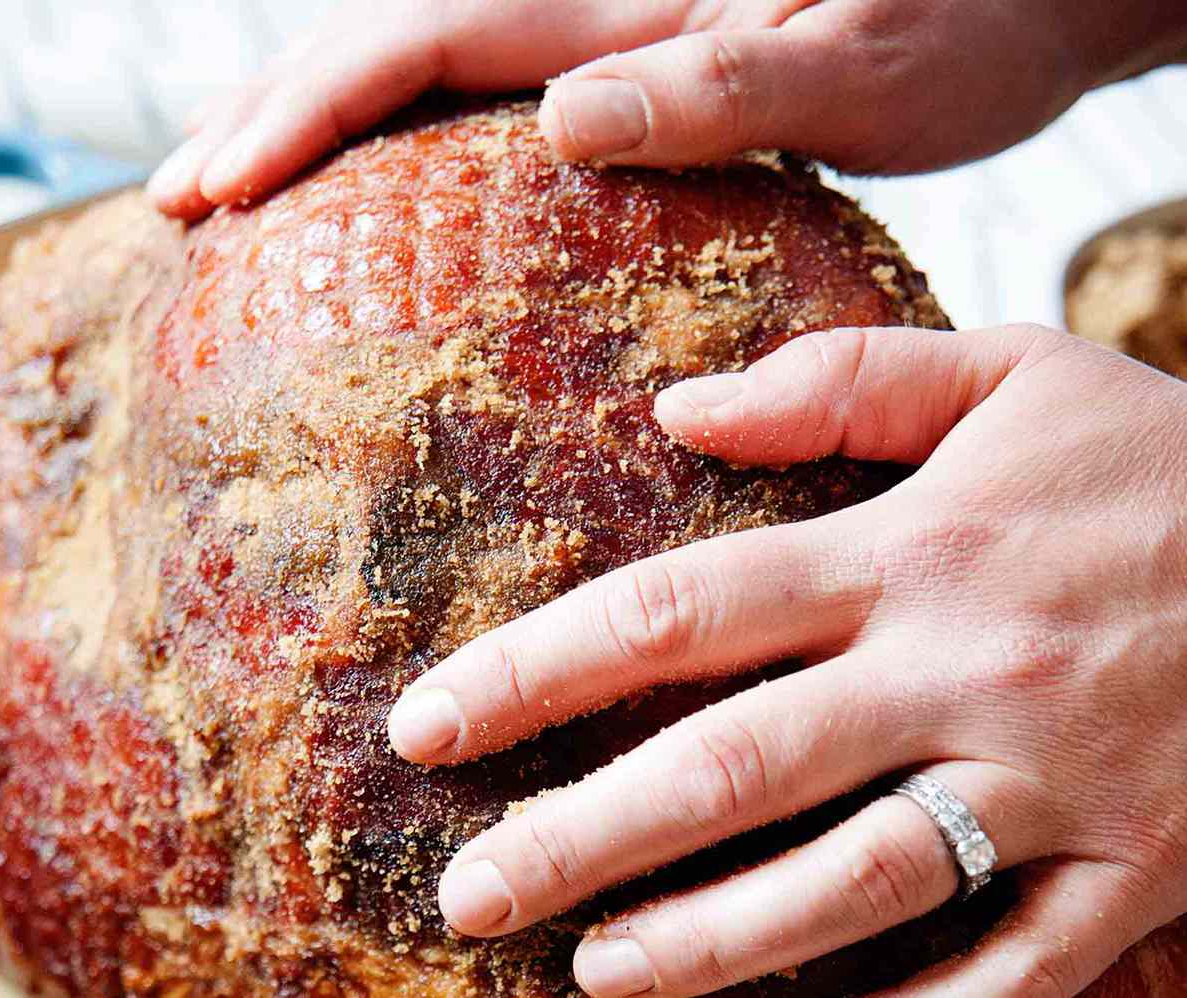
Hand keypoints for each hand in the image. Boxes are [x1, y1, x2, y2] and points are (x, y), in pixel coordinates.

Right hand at [147, 0, 1186, 219]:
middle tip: (171, 203)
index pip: (423, 38)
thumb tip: (564, 115)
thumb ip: (719, 79)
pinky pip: (473, 95)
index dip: (307, 107)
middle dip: (269, 115)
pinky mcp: (622, 61)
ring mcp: (602, 27)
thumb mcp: (861, 65)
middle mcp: (595, 0)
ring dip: (309, 123)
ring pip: (416, 62)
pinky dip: (391, 140)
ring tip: (223, 191)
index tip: (215, 187)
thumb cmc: (964, 27)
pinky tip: (358, 194)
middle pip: (387, 37)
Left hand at [386, 325, 1186, 996]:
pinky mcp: (1136, 868)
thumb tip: (677, 407)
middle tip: (472, 889)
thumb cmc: (1164, 465)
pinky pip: (1012, 973)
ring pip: (854, 885)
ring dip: (713, 942)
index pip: (680, 611)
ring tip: (597, 973)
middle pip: (734, 766)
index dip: (537, 669)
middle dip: (583, 836)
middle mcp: (961, 672)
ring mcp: (1052, 783)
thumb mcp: (1016, 373)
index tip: (429, 722)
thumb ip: (843, 378)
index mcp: (910, 551)